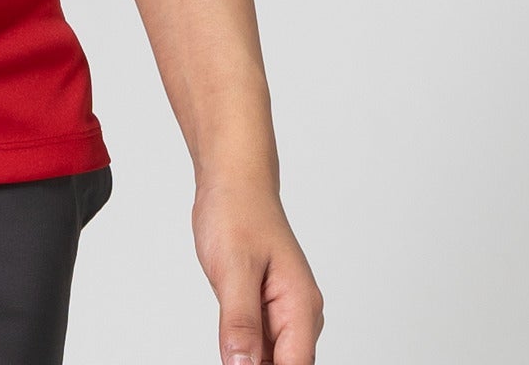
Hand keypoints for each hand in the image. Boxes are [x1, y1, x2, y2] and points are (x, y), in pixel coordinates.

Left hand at [191, 177, 323, 364]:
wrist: (233, 181)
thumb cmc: (237, 212)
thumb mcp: (233, 268)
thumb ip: (240, 322)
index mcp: (301, 306)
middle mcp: (299, 313)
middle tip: (229, 348)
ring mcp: (284, 311)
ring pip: (271, 358)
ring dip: (249, 360)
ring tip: (229, 337)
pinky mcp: (266, 307)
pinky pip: (260, 343)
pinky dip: (243, 349)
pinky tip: (228, 345)